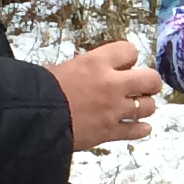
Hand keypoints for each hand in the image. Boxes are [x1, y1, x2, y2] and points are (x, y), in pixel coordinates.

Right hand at [47, 39, 161, 150]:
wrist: (32, 118)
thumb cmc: (40, 90)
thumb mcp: (63, 68)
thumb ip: (86, 68)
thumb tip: (91, 72)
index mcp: (97, 62)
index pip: (129, 50)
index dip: (128, 57)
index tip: (123, 64)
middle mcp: (112, 84)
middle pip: (151, 79)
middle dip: (149, 82)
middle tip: (142, 87)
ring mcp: (114, 110)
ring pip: (148, 107)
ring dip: (144, 106)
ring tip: (135, 107)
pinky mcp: (111, 132)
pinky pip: (137, 130)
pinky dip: (141, 129)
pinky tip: (140, 127)